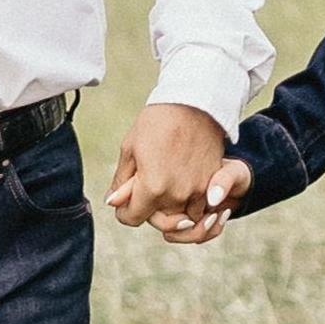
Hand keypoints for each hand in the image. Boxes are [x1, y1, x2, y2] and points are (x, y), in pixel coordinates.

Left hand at [107, 102, 246, 244]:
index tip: (125, 199)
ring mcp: (197, 191)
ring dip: (170, 207)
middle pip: (157, 220)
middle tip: (144, 187)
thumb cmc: (157, 122)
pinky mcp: (211, 184)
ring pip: (180, 216)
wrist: (195, 103)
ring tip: (165, 182)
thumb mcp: (131, 148)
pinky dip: (189, 200)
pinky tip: (181, 179)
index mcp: (152, 187)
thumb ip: (122, 181)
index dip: (124, 210)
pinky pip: (198, 206)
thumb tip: (113, 203)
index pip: (131, 218)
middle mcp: (176, 195)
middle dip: (147, 210)